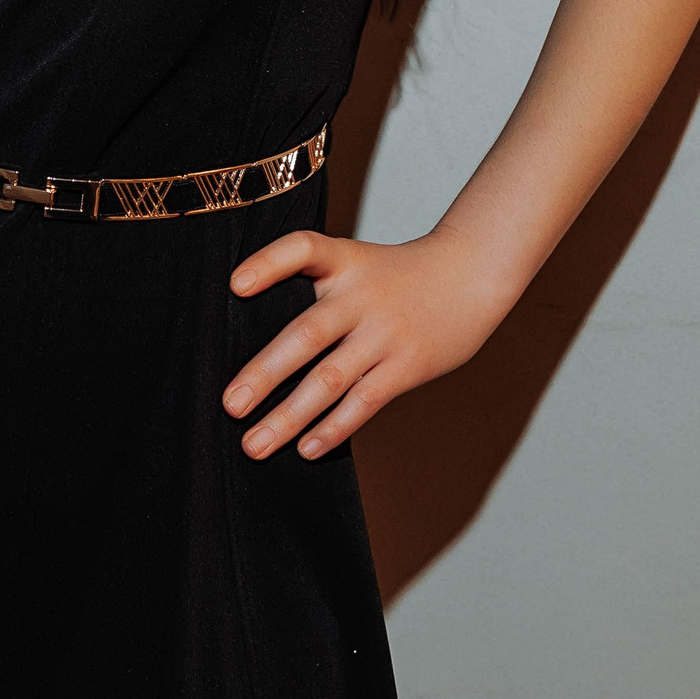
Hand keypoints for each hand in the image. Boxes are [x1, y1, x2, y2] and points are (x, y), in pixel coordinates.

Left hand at [224, 224, 509, 461]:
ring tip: (255, 444)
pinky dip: (333, 428)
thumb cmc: (396, 276)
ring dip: (290, 416)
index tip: (235, 284)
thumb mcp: (355, 262)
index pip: (303, 249)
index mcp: (343, 260)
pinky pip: (365, 402)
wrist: (470, 275)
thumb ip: (315, 288)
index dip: (268, 264)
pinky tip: (306, 449)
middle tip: (230, 406)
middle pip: (307, 335)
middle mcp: (361, 296)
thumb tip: (259, 351)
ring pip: (331, 379)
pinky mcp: (407, 365)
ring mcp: (385, 333)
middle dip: (265, 373)